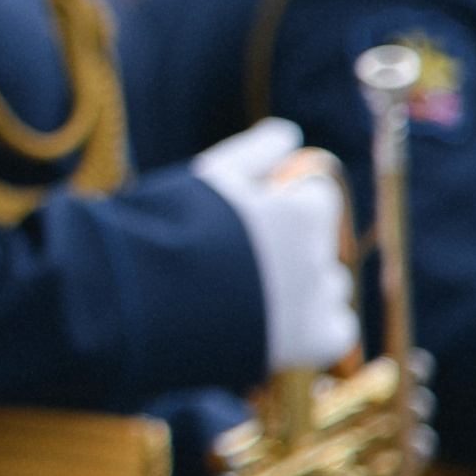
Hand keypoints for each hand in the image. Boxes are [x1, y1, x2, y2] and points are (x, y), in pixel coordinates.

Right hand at [191, 118, 359, 370]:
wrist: (137, 302)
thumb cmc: (166, 231)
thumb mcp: (210, 176)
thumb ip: (257, 151)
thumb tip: (291, 133)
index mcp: (298, 213)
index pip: (319, 196)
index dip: (285, 204)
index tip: (250, 220)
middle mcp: (315, 256)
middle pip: (321, 244)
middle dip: (293, 248)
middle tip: (237, 262)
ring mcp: (315, 302)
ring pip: (330, 287)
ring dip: (304, 288)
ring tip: (247, 297)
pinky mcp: (310, 343)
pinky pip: (337, 331)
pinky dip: (317, 328)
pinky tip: (277, 326)